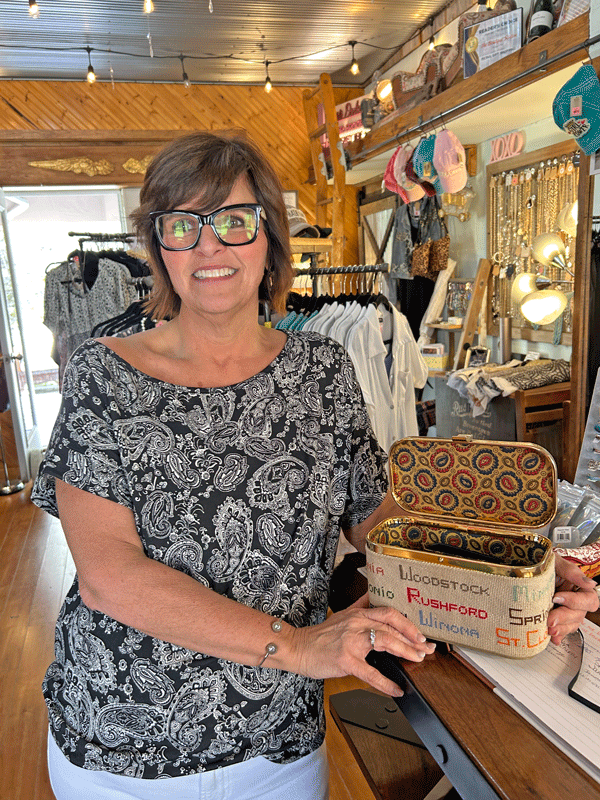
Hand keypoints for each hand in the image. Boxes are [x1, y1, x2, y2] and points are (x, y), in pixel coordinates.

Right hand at [292, 594, 435, 695]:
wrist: (297, 647)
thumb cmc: (319, 636)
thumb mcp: (342, 614)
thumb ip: (360, 605)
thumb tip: (373, 594)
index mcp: (357, 614)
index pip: (389, 613)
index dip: (407, 623)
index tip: (420, 635)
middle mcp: (355, 623)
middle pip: (391, 625)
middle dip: (412, 637)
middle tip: (426, 648)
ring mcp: (350, 641)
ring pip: (384, 640)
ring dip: (405, 650)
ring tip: (417, 659)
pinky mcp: (345, 660)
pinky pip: (370, 672)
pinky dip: (385, 682)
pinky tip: (396, 689)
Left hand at [548, 554, 598, 644]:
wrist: (526, 568)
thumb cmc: (543, 562)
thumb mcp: (556, 561)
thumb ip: (571, 571)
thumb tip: (590, 583)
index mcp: (579, 587)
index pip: (588, 600)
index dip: (575, 602)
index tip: (557, 597)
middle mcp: (575, 600)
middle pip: (578, 615)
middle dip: (564, 618)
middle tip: (550, 620)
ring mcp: (565, 610)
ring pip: (571, 625)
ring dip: (561, 629)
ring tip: (550, 630)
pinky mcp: (555, 617)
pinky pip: (561, 630)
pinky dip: (558, 636)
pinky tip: (553, 639)